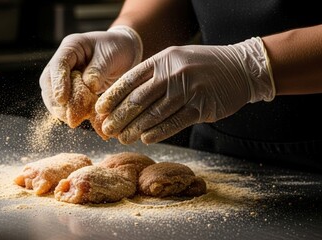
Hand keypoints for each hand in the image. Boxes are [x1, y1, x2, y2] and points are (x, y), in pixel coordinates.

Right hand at [39, 26, 141, 120]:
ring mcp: (65, 74)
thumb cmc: (119, 50)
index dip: (58, 83)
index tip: (62, 99)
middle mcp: (64, 60)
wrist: (126, 52)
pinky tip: (77, 118)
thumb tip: (88, 86)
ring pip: (52, 93)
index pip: (58, 65)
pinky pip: (63, 100)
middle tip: (66, 115)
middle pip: (48, 81)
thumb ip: (98, 70)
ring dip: (60, 108)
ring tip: (72, 119)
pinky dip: (68, 110)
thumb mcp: (111, 56)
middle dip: (55, 99)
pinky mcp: (71, 87)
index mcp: (72, 46)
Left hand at [95, 37, 274, 143]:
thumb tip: (125, 96)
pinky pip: (174, 123)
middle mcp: (173, 73)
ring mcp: (188, 90)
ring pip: (154, 114)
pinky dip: (157, 132)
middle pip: (138, 99)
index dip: (112, 97)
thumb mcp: (175, 59)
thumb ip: (152, 74)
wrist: (241, 68)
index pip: (130, 80)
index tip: (100, 110)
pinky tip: (146, 139)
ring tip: (123, 138)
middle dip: (119, 117)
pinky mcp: (202, 107)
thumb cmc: (202, 66)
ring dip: (135, 129)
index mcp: (162, 60)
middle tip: (107, 129)